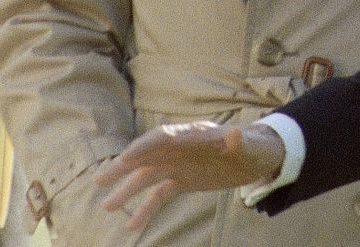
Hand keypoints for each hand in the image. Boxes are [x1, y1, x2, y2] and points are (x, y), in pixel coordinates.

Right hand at [95, 121, 284, 230]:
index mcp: (193, 134)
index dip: (145, 146)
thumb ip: (239, 141)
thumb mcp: (249, 144)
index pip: (163, 137)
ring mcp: (179, 165)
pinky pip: (159, 195)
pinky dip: (145, 208)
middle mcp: (180, 148)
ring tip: (106, 206)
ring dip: (127, 189)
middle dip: (123, 167)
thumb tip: (233, 134)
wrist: (260, 156)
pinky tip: (131, 224)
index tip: (125, 158)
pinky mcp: (183, 181)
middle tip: (100, 180)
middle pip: (146, 156)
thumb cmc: (255, 144)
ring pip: (148, 176)